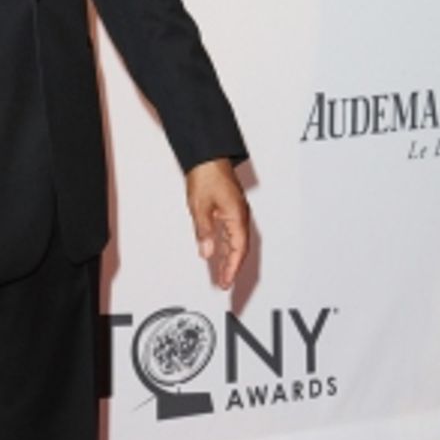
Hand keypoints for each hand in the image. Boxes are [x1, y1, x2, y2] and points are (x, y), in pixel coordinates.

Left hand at [186, 159, 248, 289]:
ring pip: (236, 242)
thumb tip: (206, 252)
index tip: (226, 283)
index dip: (232, 269)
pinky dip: (226, 246)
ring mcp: (236, 213)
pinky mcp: (230, 209)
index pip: (238, 250)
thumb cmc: (207, 175)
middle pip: (239, 249)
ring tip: (222, 274)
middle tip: (225, 284)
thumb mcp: (200, 207)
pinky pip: (231, 233)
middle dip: (232, 268)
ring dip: (229, 259)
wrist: (208, 155)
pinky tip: (219, 253)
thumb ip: (204, 232)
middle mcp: (240, 216)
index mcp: (237, 217)